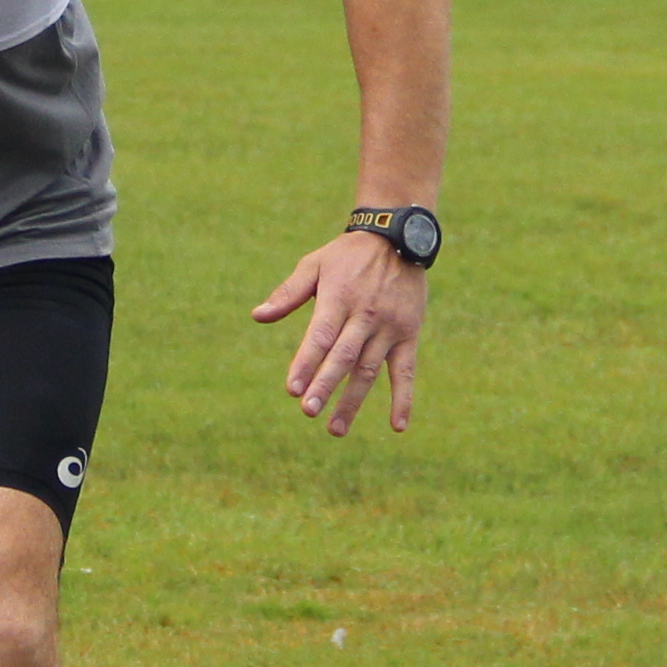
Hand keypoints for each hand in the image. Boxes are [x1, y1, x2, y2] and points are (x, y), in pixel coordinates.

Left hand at [253, 231, 427, 433]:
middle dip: (326, 384)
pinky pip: (406, 370)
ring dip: (353, 400)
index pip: (320, 336)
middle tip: (309, 411)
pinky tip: (397, 426)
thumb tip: (257, 316)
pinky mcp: (409, 334)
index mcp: (339, 298)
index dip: (306, 362)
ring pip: (369, 368)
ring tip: (335, 429)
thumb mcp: (315, 265)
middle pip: (344, 356)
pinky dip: (403, 398)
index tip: (292, 389)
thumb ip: (288, 293)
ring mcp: (389, 327)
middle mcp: (365, 315)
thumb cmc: (348, 255)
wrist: (398, 237)